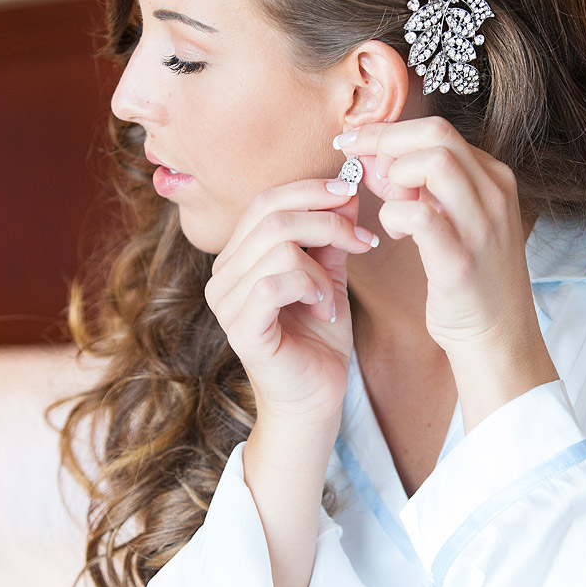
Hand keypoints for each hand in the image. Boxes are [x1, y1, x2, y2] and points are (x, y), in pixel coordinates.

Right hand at [205, 179, 377, 426]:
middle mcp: (222, 275)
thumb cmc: (319, 337)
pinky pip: (275, 285)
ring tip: (333, 297)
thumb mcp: (329, 274)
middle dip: (327, 221)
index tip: (353, 195)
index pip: (266, 200)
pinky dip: (311, 289)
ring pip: (278, 249)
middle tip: (363, 241)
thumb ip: (330, 236)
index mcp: (238, 256)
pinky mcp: (240, 329)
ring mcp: (225, 302)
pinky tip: (324, 308)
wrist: (315, 396)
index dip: (312, 190)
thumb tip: (346, 190)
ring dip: (322, 268)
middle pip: (272, 217)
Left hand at [337, 116, 557, 419]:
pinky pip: (420, 215)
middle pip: (435, 134)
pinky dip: (395, 215)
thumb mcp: (459, 218)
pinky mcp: (461, 261)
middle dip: (385, 142)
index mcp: (494, 178)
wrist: (499, 338)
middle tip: (360, 166)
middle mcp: (494, 194)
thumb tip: (379, 157)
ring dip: (396, 175)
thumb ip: (427, 186)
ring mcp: (481, 226)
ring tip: (388, 202)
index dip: (390, 133)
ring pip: (434, 161)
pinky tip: (394, 233)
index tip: (359, 145)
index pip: (438, 129)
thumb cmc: (472, 279)